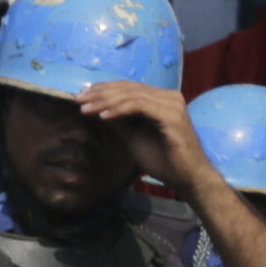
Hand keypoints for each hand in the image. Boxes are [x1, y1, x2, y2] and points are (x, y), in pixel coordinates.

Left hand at [83, 79, 205, 190]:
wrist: (187, 178)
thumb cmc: (163, 160)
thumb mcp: (133, 137)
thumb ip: (119, 121)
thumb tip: (98, 108)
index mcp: (161, 99)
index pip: (128, 88)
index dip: (104, 90)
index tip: (81, 96)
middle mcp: (169, 96)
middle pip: (129, 88)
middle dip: (100, 93)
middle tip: (78, 99)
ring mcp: (172, 104)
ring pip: (132, 95)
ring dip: (105, 101)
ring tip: (85, 108)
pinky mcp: (172, 115)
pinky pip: (140, 106)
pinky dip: (120, 109)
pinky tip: (103, 116)